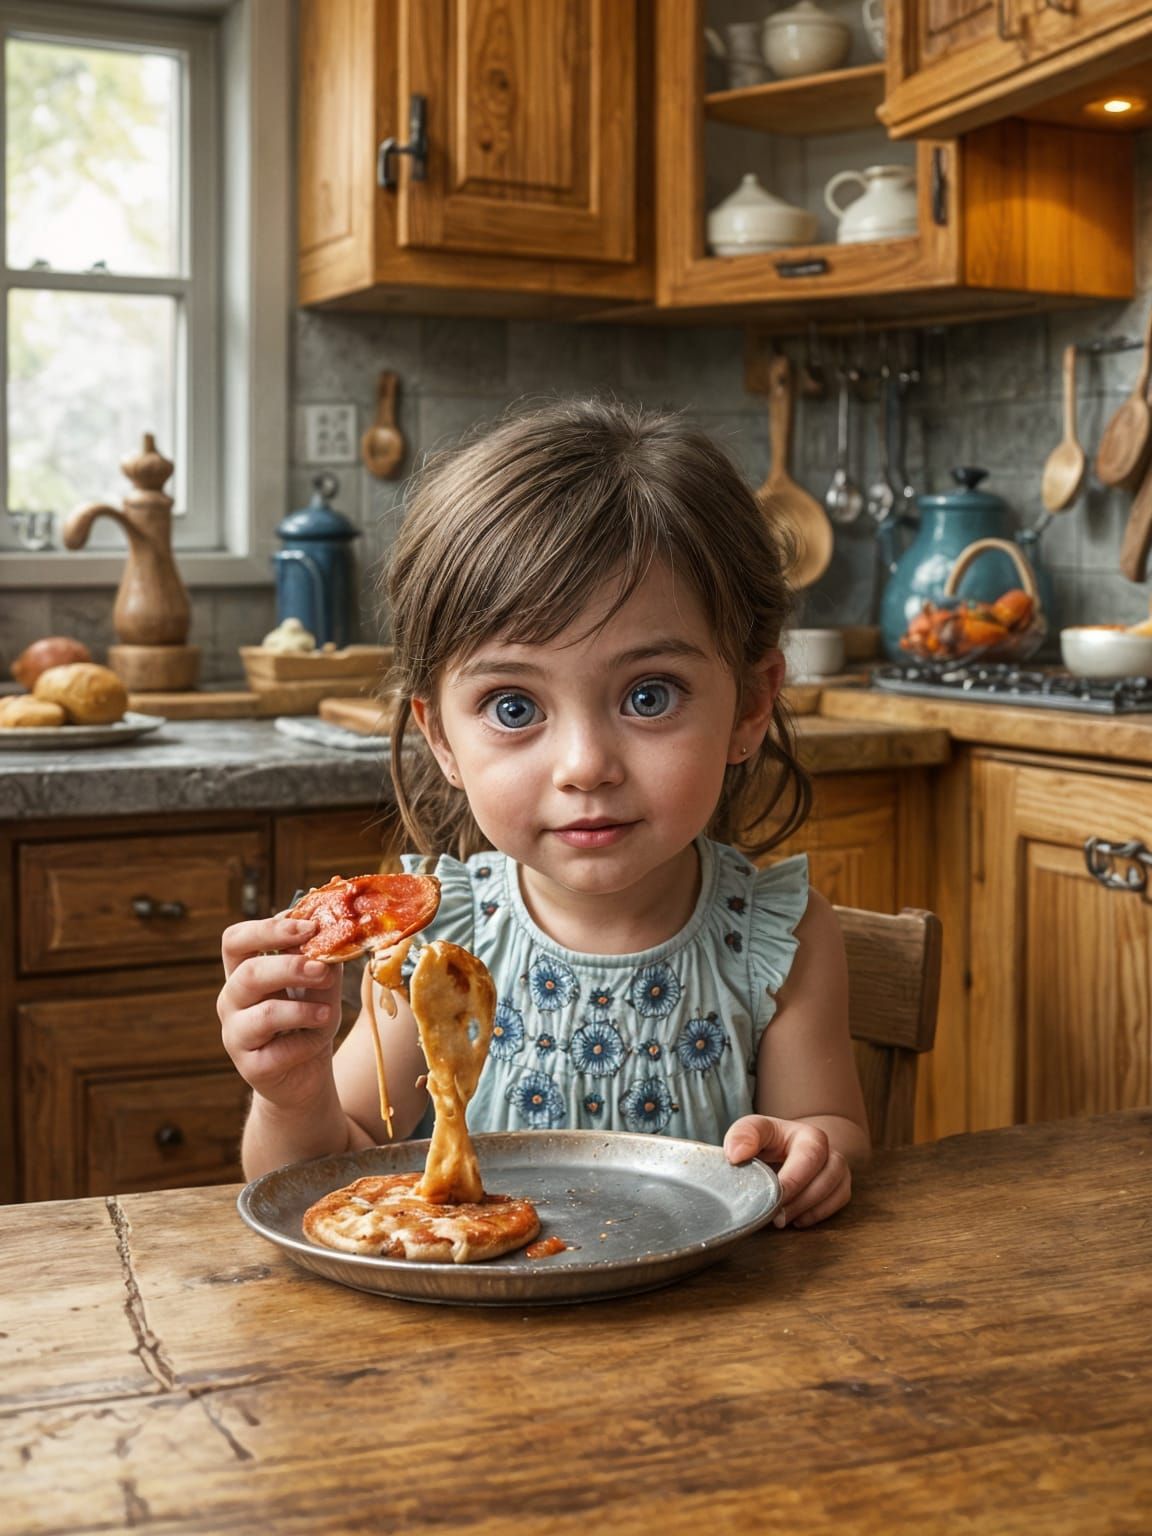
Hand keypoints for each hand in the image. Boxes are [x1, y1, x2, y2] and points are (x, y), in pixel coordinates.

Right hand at [218, 916, 343, 1109]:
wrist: (307, 1071)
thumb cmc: (309, 1019)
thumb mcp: (319, 984)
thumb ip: (321, 958)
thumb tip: (330, 929)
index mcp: (244, 971)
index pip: (236, 940)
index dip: (268, 929)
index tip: (308, 928)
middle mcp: (232, 1000)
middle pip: (248, 972)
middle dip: (290, 967)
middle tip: (323, 969)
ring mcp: (236, 1034)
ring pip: (265, 1014)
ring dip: (302, 1010)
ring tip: (327, 1012)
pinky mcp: (250, 1067)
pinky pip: (279, 1051)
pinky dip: (306, 1044)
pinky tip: (317, 1041)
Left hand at [723, 1115, 850, 1228]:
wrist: (783, 1149)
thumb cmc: (765, 1141)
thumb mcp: (751, 1131)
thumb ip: (742, 1135)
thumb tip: (736, 1155)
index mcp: (805, 1133)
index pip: (809, 1155)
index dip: (792, 1179)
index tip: (771, 1195)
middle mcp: (826, 1148)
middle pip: (825, 1175)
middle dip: (799, 1199)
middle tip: (773, 1214)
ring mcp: (837, 1166)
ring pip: (836, 1189)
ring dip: (808, 1208)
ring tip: (781, 1219)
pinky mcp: (841, 1184)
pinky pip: (840, 1201)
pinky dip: (819, 1214)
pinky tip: (797, 1219)